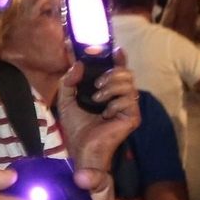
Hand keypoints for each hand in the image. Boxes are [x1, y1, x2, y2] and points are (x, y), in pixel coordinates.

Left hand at [58, 51, 140, 172]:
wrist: (82, 148)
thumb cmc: (76, 128)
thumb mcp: (66, 100)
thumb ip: (69, 81)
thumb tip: (79, 64)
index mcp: (108, 90)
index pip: (118, 69)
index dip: (118, 58)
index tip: (112, 50)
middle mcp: (120, 96)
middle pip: (127, 72)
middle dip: (111, 73)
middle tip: (97, 83)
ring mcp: (128, 107)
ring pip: (129, 83)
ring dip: (111, 87)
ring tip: (97, 99)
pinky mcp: (133, 116)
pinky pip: (129, 100)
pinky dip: (114, 103)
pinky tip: (105, 114)